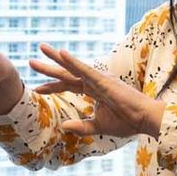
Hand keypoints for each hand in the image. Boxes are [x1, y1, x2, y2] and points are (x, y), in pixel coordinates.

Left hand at [31, 44, 165, 138]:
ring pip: (73, 67)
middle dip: (49, 67)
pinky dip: (73, 62)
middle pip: (67, 73)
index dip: (52, 87)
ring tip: (41, 48)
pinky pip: (85, 70)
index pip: (68, 85)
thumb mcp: (98, 126)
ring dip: (56, 58)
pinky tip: (61, 54)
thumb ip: (81, 126)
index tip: (37, 88)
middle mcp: (94, 81)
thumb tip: (63, 126)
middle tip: (31, 61)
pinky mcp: (104, 80)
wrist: (144, 120)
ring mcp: (99, 79)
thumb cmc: (127, 121)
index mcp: (94, 90)